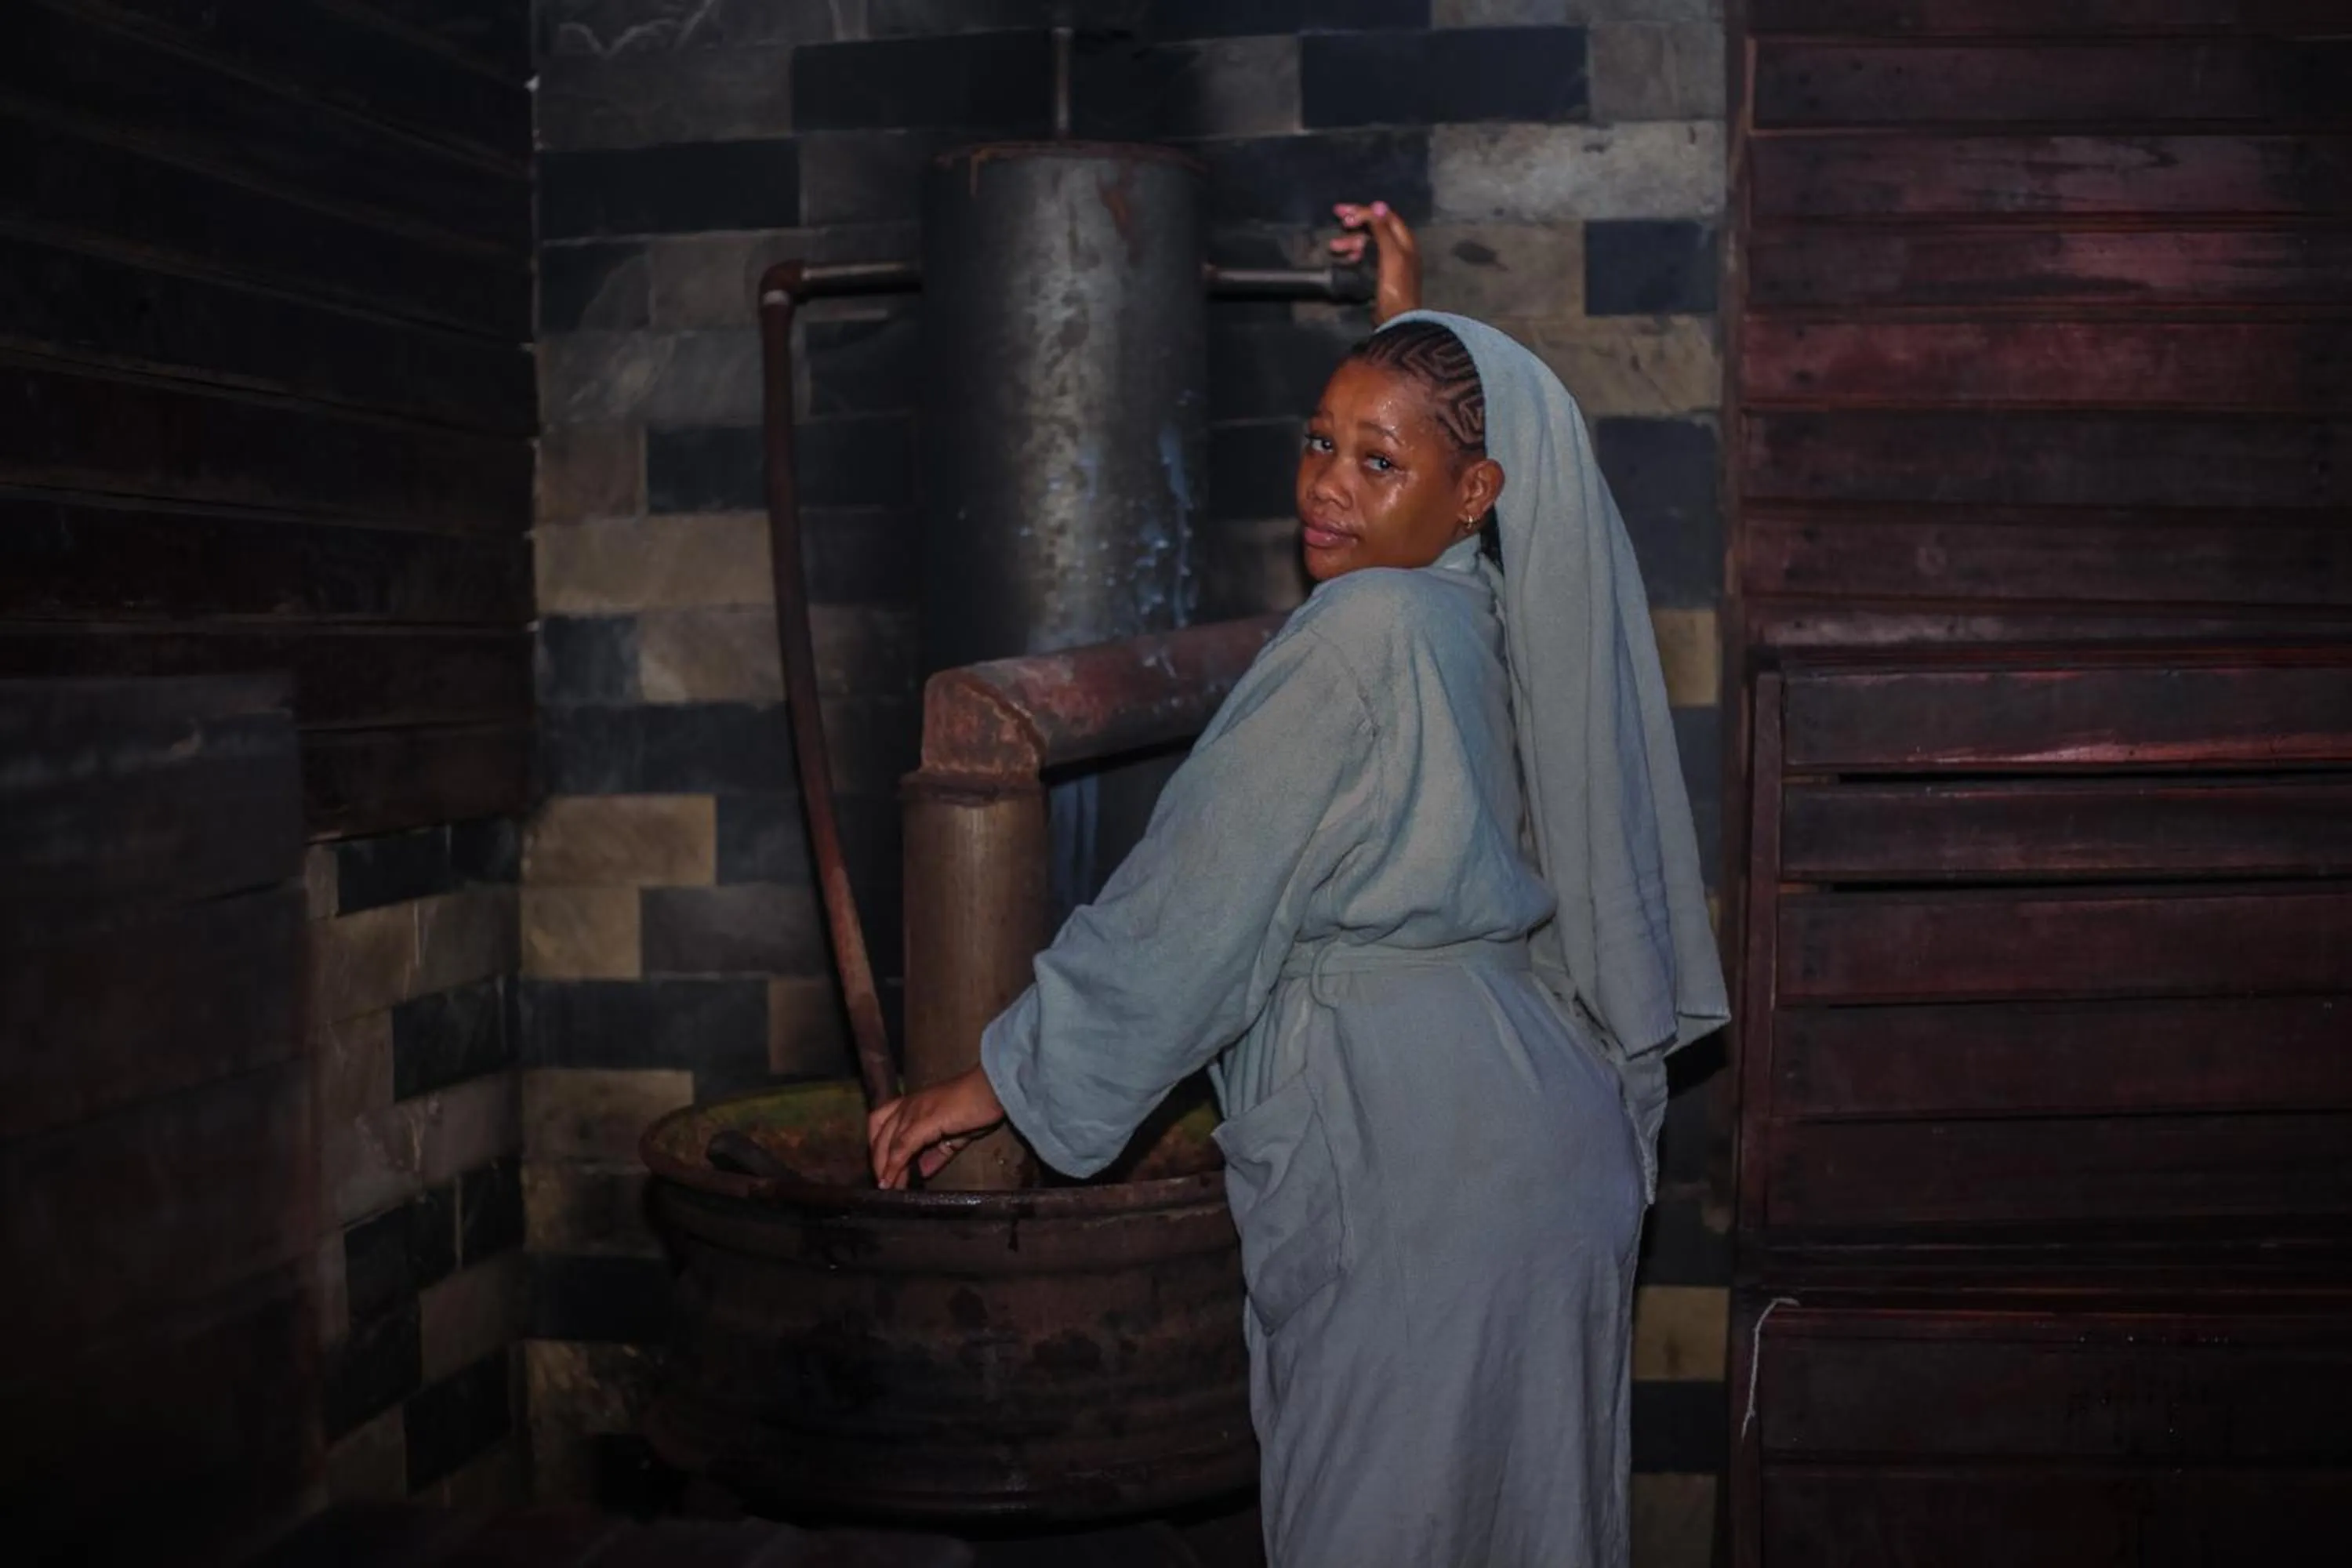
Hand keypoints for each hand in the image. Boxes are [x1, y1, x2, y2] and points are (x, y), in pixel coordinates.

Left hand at [867, 1065, 1006, 1189]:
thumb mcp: (954, 1133)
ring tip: (887, 1187)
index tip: (882, 1167)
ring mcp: (914, 1111)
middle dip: (877, 1160)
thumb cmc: (979, 1105)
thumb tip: (925, 1171)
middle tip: (883, 1182)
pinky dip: (895, 1166)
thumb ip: (938, 1152)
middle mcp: (908, 1105)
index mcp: (913, 1103)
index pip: (882, 1123)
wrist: (993, 1089)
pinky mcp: (923, 1121)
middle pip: (879, 1134)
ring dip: (885, 1167)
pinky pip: (903, 1147)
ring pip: (888, 1142)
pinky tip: (894, 1181)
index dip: (878, 1146)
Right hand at [1330, 200, 1421, 324]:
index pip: (1384, 216)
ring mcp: (1390, 261)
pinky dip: (1355, 254)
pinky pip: (1367, 257)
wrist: (1397, 317)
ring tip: (1333, 247)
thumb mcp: (1390, 254)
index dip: (1364, 211)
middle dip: (1356, 223)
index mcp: (1405, 240)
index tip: (1343, 212)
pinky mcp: (1381, 274)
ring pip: (1369, 243)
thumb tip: (1377, 205)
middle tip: (1338, 219)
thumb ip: (1383, 230)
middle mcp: (1399, 247)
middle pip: (1376, 227)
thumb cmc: (1395, 285)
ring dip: (1351, 241)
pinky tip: (1346, 258)